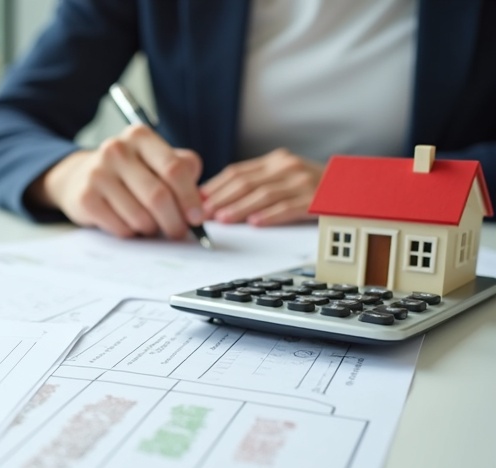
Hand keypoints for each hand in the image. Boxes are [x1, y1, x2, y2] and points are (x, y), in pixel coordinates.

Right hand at [27, 124, 203, 238]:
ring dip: (151, 229)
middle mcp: (116, 150)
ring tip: (149, 224)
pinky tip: (128, 223)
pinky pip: (121, 228)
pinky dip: (131, 233)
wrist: (79, 177)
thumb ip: (182, 169)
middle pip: (158, 196)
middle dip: (174, 221)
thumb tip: (201, 201)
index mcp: (140, 136)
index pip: (174, 169)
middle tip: (178, 232)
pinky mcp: (85, 198)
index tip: (196, 217)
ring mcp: (97, 173)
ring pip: (140, 217)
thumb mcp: (156, 160)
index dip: (190, 198)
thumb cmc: (129, 172)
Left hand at [200, 148, 321, 225]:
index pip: (237, 172)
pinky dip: (270, 215)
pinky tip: (255, 223)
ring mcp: (303, 182)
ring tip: (223, 219)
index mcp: (276, 161)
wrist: (355, 186)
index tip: (196, 201)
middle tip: (203, 213)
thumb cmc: (312, 186)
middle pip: (246, 183)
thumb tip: (215, 199)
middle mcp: (288, 167)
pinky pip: (289, 208)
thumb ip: (256, 183)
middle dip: (221, 199)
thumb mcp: (284, 177)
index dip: (215, 187)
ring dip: (240, 208)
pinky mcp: (316, 200)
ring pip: (264, 195)